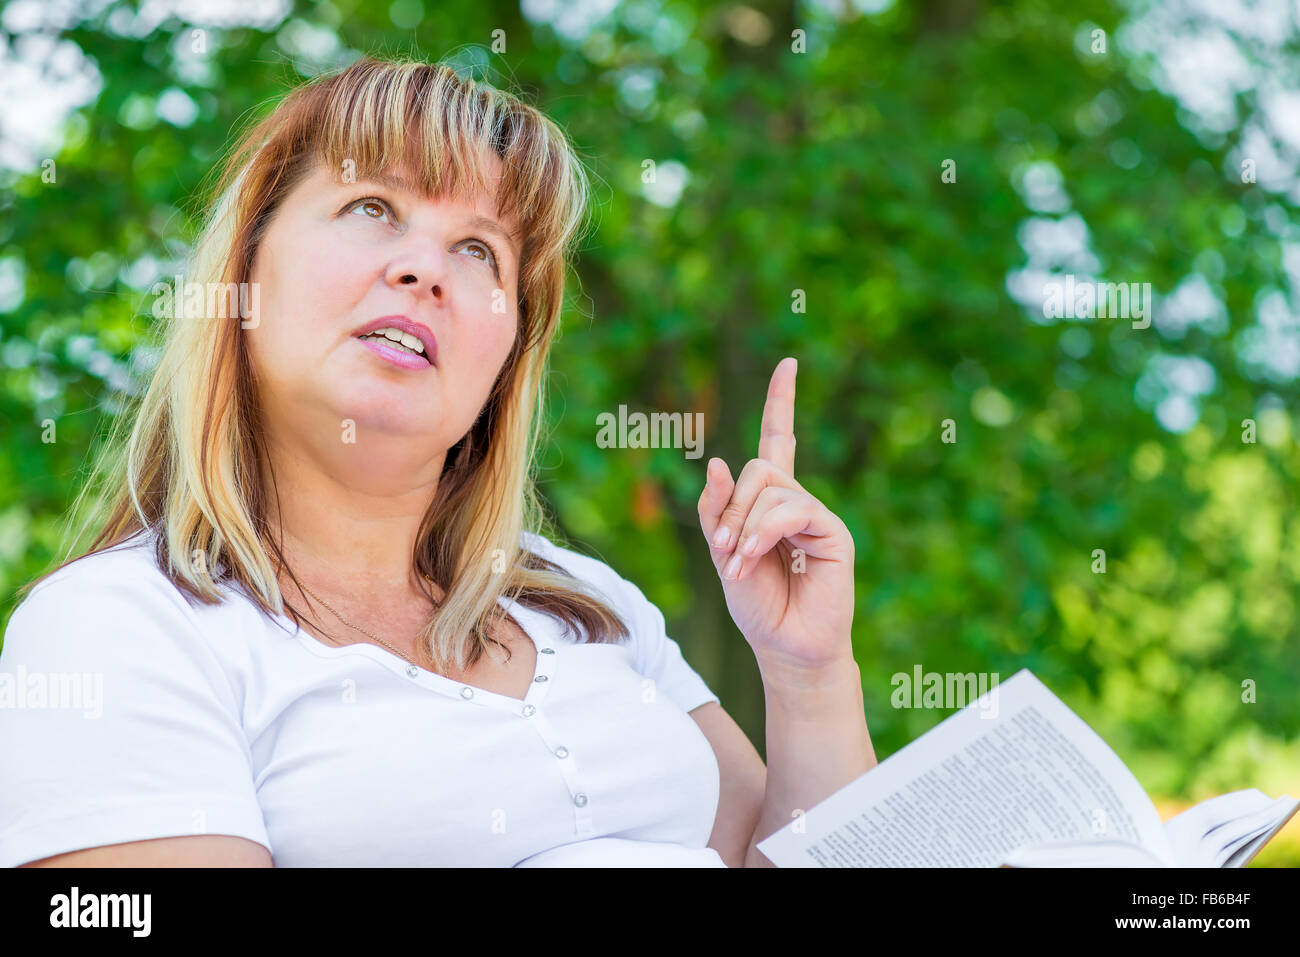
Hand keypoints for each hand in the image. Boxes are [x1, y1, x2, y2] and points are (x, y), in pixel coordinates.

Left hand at [696, 357, 855, 671]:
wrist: (785, 648)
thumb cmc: (758, 606)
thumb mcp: (723, 555)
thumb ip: (718, 512)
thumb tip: (718, 461)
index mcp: (771, 503)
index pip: (778, 441)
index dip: (782, 404)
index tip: (788, 365)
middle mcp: (797, 502)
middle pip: (760, 468)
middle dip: (732, 507)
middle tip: (725, 552)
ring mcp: (817, 516)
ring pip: (772, 488)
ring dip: (744, 526)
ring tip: (739, 565)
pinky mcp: (833, 533)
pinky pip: (792, 510)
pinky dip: (764, 530)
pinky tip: (754, 556)